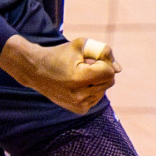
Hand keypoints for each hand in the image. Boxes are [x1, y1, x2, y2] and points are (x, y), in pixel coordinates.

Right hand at [0, 35, 119, 114]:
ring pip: (104, 89)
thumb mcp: (80, 45)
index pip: (109, 72)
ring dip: (96, 80)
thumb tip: (119, 69)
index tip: (89, 59)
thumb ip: (103, 52)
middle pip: (109, 81)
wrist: (37, 70)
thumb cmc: (60, 54)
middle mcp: (80, 95)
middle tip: (83, 65)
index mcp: (80, 78)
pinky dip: (92, 89)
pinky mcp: (79, 110)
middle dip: (101, 71)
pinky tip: (78, 84)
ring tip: (78, 75)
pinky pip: (97, 97)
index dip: (103, 62)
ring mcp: (79, 105)